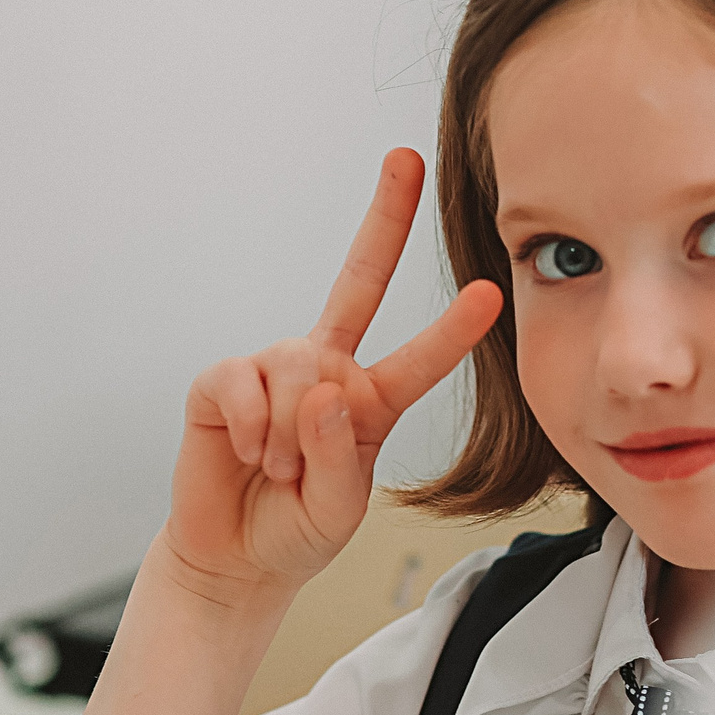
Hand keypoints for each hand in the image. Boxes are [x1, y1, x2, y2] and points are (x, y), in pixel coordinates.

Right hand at [163, 149, 502, 604]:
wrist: (233, 554)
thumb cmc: (296, 526)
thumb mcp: (339, 509)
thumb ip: (341, 457)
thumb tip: (323, 393)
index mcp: (373, 399)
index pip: (420, 357)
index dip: (453, 329)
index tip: (492, 292)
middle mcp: (328, 368)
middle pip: (359, 279)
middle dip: (383, 217)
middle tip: (405, 159)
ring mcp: (275, 367)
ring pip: (301, 372)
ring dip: (290, 439)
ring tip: (278, 470)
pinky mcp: (223, 379)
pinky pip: (243, 384)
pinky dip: (249, 428)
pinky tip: (245, 451)